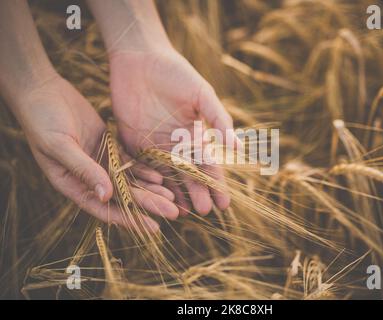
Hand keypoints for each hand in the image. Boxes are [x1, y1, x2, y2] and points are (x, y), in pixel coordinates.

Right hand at [10, 75, 177, 230]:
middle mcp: (88, 177)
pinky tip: (160, 176)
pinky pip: (129, 163)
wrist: (42, 92)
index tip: (152, 226)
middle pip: (123, 196)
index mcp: (72, 184)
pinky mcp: (108, 147)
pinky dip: (144, 170)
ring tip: (172, 198)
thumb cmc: (42, 120)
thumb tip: (107, 196)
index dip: (129, 218)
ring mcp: (100, 162)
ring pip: (129, 180)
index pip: (105, 208)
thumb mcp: (59, 146)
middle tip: (173, 212)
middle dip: (148, 204)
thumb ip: (84, 170)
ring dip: (150, 189)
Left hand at [109, 48, 233, 215]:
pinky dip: (147, 182)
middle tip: (205, 212)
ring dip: (174, 193)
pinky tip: (154, 196)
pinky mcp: (131, 142)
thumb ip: (218, 119)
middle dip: (197, 193)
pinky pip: (140, 166)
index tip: (224, 202)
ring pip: (165, 175)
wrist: (140, 58)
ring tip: (182, 212)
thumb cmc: (176, 73)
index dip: (216, 183)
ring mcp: (153, 145)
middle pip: (187, 174)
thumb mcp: (202, 95)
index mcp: (193, 134)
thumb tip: (238, 147)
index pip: (207, 164)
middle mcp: (175, 144)